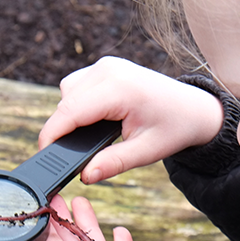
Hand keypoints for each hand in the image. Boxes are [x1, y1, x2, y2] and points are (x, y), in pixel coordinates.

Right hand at [38, 56, 223, 183]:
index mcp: (120, 89)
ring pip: (68, 91)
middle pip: (65, 101)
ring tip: (92, 136)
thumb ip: (113, 163)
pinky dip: (79, 103)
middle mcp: (110, 70)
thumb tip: (85, 176)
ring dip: (71, 114)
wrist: (195, 109)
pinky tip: (96, 119)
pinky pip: (78, 84)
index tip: (44, 156)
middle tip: (76, 154)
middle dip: (63, 128)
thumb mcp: (146, 152)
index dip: (52, 135)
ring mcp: (108, 65)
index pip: (70, 112)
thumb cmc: (174, 128)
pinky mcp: (107, 66)